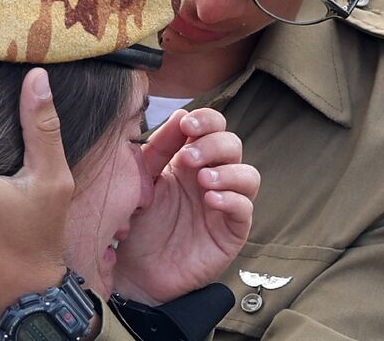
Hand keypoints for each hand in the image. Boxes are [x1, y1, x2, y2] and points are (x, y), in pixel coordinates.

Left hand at [113, 109, 257, 304]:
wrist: (136, 270)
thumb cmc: (139, 223)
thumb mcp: (142, 180)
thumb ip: (157, 149)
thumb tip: (180, 114)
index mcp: (190, 159)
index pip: (212, 127)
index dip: (206, 120)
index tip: (186, 125)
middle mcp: (212, 177)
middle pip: (232, 144)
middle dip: (213, 144)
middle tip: (188, 158)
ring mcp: (225, 204)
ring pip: (248, 175)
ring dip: (228, 172)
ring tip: (202, 181)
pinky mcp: (232, 232)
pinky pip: (245, 209)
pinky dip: (232, 199)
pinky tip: (210, 200)